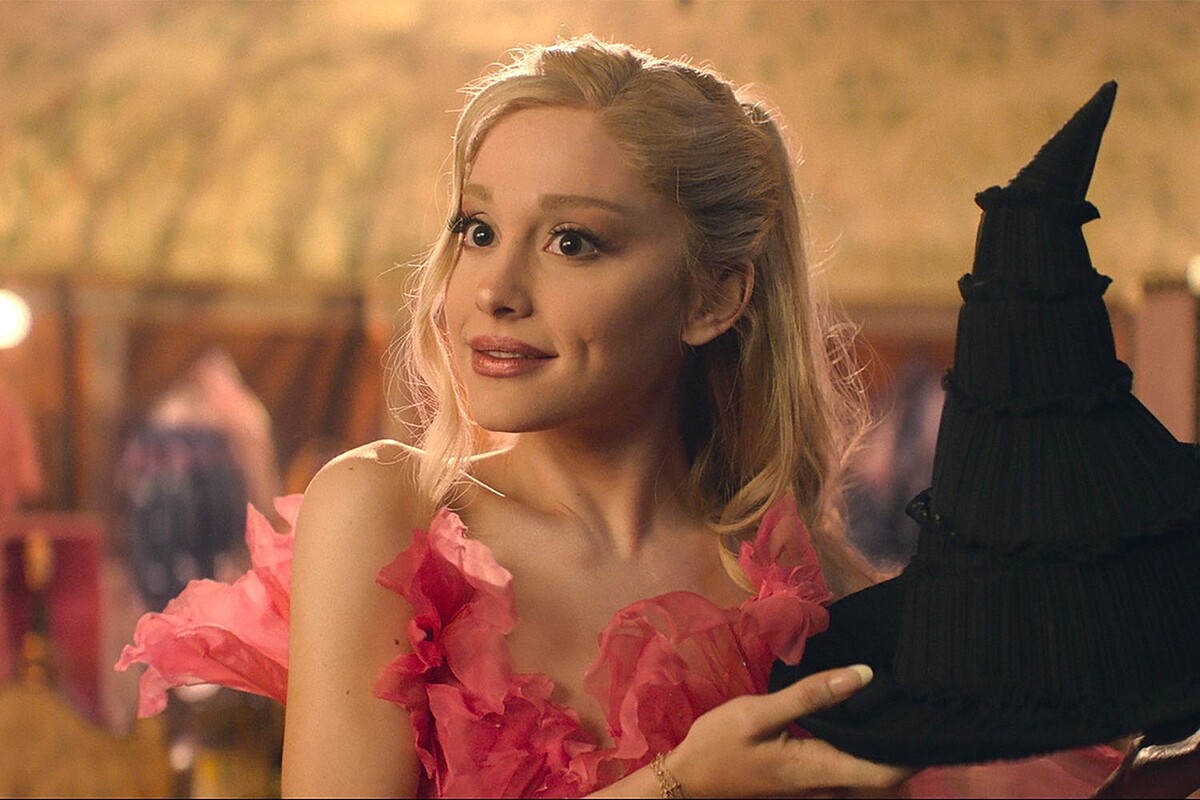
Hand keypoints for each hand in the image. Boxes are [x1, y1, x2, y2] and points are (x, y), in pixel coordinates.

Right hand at [667, 665, 910, 796]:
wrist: (687, 777)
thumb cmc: (719, 745)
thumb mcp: (759, 713)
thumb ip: (811, 696)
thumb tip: (864, 675)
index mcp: (821, 768)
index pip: (887, 772)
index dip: (916, 751)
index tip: (934, 717)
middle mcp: (827, 780)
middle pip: (884, 769)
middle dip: (906, 738)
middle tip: (922, 695)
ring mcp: (817, 780)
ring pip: (867, 764)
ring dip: (885, 737)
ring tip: (898, 696)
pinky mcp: (806, 772)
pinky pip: (848, 758)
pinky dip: (863, 737)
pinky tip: (862, 708)